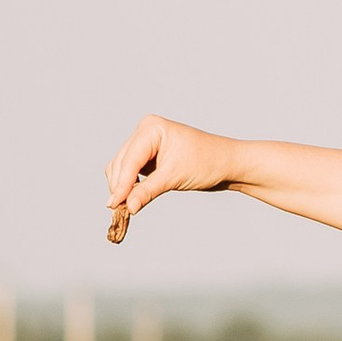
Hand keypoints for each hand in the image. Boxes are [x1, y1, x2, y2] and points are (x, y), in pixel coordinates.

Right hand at [104, 117, 236, 231]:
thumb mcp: (174, 177)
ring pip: (121, 168)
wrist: (227, 163)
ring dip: (122, 188)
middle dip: (119, 187)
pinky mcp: (149, 155)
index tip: (114, 205)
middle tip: (118, 212)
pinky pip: (130, 171)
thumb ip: (147, 191)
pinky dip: (129, 185)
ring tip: (125, 209)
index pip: (129, 159)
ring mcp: (146, 142)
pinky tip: (132, 199)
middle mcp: (145, 131)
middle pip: (120, 163)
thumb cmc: (207, 162)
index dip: (121, 184)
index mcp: (151, 128)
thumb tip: (127, 207)